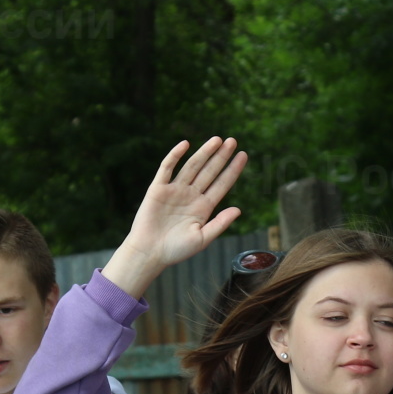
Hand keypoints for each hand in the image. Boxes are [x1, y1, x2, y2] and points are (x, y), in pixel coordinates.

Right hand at [101, 137, 248, 297]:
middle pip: (209, 171)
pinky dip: (175, 156)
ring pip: (192, 166)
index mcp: (203, 207)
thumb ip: (220, 223)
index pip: (222, 184)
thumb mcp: (202, 238)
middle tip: (233, 141)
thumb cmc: (176, 250)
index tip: (243, 155)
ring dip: (204, 153)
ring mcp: (175, 190)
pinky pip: (167, 168)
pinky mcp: (158, 189)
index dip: (232, 170)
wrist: (149, 253)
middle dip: (221, 156)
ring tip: (217, 140)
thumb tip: (238, 209)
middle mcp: (191, 195)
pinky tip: (185, 145)